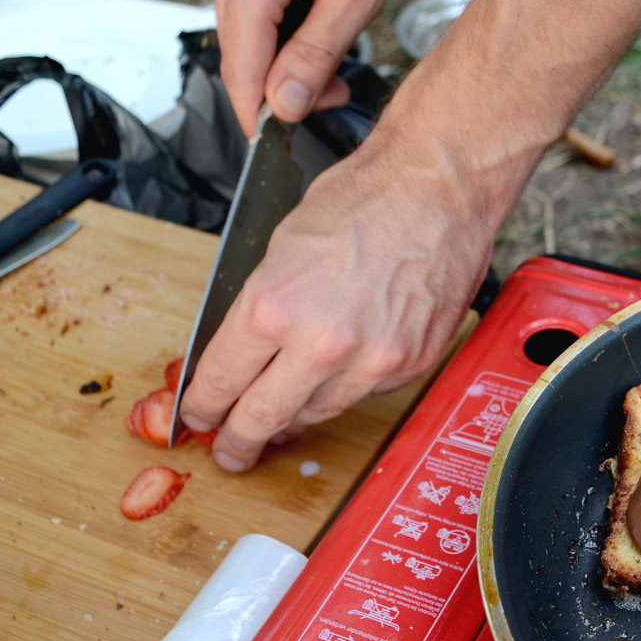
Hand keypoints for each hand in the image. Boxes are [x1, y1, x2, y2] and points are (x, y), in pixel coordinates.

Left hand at [178, 135, 492, 471]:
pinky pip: (363, 395)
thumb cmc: (365, 198)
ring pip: (316, 414)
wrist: (439, 188)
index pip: (221, 381)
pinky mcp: (410, 366)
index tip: (200, 415)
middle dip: (238, 441)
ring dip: (293, 417)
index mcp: (275, 306)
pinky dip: (344, 390)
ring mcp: (371, 361)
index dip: (203, 407)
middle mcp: (322, 344)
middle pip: (262, 418)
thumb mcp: (282, 246)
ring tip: (281, 418)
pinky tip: (337, 375)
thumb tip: (244, 353)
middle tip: (230, 451)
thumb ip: (261, 308)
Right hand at [206, 0, 409, 134]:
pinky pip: (246, 9)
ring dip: (280, 61)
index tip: (281, 142)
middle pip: (239, 57)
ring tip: (330, 61)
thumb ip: (318, 52)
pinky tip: (311, 28)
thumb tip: (283, 104)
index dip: (258, 115)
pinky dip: (276, 31)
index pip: (240, 70)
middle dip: (280, 89)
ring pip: (243, 36)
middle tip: (332, 94)